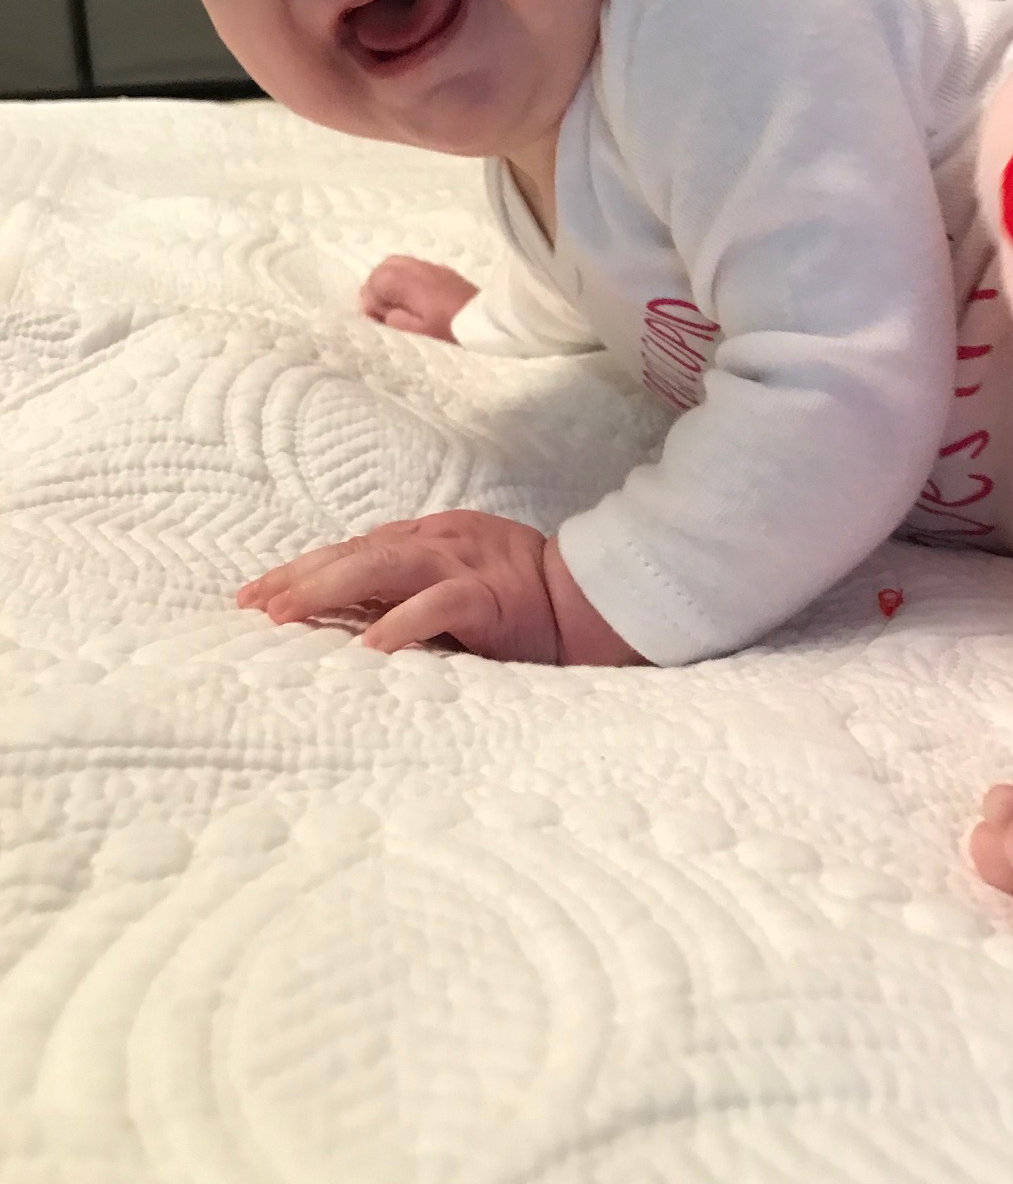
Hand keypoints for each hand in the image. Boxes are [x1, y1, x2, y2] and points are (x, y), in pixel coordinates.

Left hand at [237, 510, 560, 659]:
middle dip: (300, 575)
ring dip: (329, 588)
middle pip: (356, 551)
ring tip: (285, 613)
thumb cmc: (520, 599)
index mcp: (430, 537)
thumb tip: (350, 618)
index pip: (354, 548)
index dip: (304, 569)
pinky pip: (438, 605)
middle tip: (252, 602)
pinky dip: (401, 622)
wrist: (588, 600)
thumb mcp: (457, 580)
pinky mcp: (487, 596)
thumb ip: (411, 589)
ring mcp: (462, 565)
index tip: (257, 593)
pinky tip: (368, 646)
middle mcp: (439, 542)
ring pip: (384, 566)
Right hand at [359, 255, 477, 340]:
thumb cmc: (450, 328)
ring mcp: (431, 266)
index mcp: (406, 281)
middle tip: (384, 310)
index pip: (374, 281)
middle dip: (378, 287)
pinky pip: (416, 268)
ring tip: (399, 305)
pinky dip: (408, 280)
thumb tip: (382, 311)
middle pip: (384, 267)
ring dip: (393, 283)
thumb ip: (393, 319)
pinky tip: (416, 299)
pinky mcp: (443, 271)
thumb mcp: (416, 332)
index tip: (378, 320)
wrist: (487, 318)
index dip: (371, 301)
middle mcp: (416, 267)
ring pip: (400, 265)